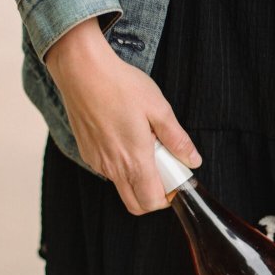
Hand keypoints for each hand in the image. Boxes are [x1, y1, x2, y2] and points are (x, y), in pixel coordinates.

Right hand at [44, 18, 200, 214]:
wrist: (82, 70)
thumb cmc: (121, 86)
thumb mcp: (159, 109)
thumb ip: (177, 140)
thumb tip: (193, 160)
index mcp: (134, 159)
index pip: (152, 201)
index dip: (168, 197)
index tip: (176, 178)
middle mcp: (113, 167)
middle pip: (135, 204)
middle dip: (153, 196)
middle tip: (164, 168)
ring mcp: (97, 161)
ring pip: (121, 186)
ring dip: (138, 178)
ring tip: (146, 146)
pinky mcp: (87, 152)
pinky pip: (108, 171)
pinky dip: (122, 165)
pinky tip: (127, 138)